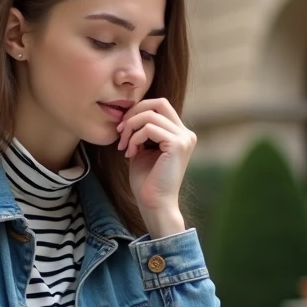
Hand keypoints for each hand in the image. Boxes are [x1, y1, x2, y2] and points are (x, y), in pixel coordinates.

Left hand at [115, 98, 195, 237]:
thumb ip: (142, 131)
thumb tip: (131, 114)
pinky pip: (149, 128)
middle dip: (134, 113)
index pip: (159, 106)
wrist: (154, 204)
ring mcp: (184, 138)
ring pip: (150, 115)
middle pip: (158, 103)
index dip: (138, 111)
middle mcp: (186, 134)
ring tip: (124, 147)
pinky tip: (131, 154)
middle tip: (120, 131)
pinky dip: (135, 139)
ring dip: (131, 129)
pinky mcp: (178, 145)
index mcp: (180, 134)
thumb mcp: (143, 150)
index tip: (122, 129)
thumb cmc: (147, 181)